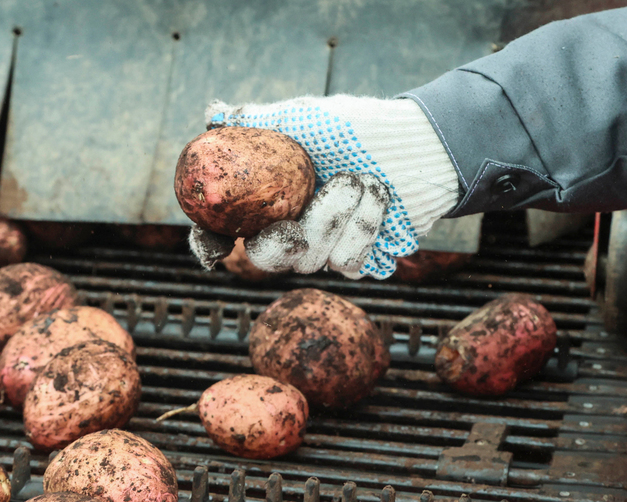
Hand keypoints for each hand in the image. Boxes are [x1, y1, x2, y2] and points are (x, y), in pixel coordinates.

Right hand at [196, 95, 459, 278]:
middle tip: (292, 228)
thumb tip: (214, 115)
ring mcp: (326, 248)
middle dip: (279, 244)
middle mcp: (293, 230)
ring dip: (334, 216)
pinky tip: (377, 194)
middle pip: (266, 259)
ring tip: (358, 178)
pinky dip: (364, 225)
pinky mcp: (360, 258)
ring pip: (310, 259)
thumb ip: (259, 121)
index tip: (213, 245)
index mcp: (269, 200)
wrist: (416, 143)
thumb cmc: (357, 128)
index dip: (210, 243)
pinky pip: (348, 260)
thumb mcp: (303, 118)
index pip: (226, 232)